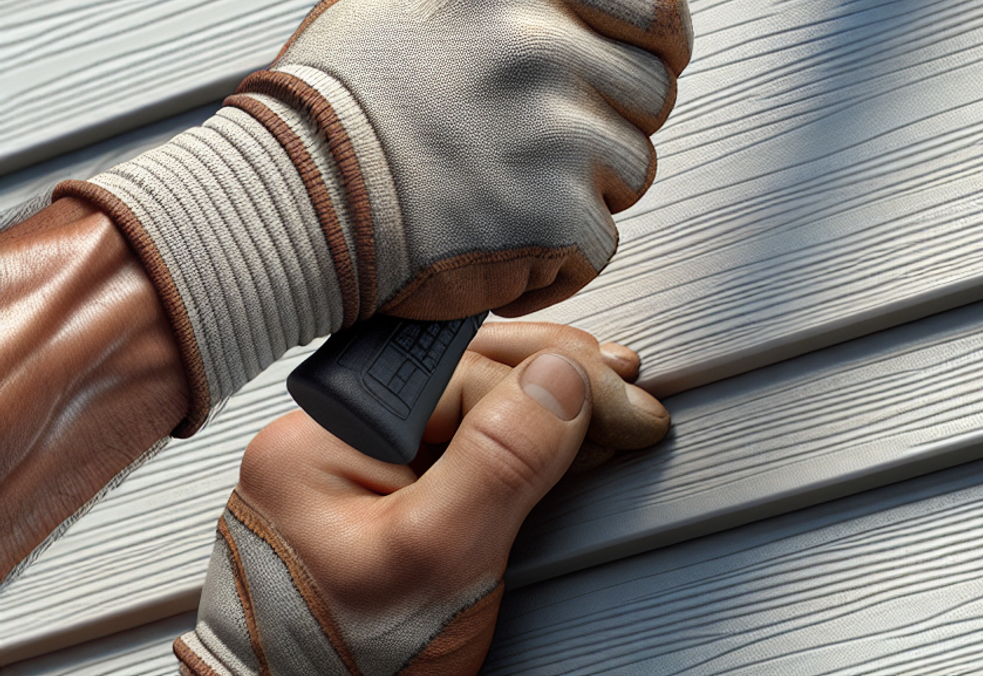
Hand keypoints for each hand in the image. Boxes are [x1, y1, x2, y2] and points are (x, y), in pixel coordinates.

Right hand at [56, 0, 691, 430]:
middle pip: (653, 92)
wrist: (279, 201)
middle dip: (614, 121)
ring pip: (633, 169)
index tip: (650, 61)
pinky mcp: (548, 217)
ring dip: (585, 189)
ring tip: (506, 189)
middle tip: (548, 142)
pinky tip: (501, 236)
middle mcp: (537, 46)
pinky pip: (601, 240)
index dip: (661, 41)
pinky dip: (559, 255)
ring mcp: (549, 133)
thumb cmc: (327, 103)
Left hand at [175, 323, 668, 675]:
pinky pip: (462, 434)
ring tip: (604, 401)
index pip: (462, 369)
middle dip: (559, 375)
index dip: (553, 378)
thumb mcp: (436, 564)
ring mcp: (358, 462)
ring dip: (547, 394)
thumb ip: (497, 461)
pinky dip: (522, 428)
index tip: (617, 403)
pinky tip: (557, 431)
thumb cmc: (338, 669)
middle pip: (468, 370)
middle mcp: (334, 433)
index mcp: (323, 433)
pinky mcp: (384, 492)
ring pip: (470, 397)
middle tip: (628, 399)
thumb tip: (556, 377)